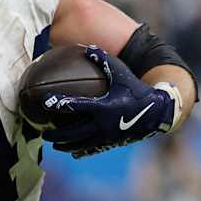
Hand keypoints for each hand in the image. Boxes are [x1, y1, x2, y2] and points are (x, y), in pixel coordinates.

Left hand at [39, 45, 175, 157]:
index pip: (74, 105)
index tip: (44, 103)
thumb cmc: (137, 90)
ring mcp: (107, 136)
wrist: (157, 112)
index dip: (58, 104)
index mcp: (103, 106)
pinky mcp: (112, 143)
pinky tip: (72, 152)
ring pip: (80, 144)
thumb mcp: (121, 73)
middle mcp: (102, 124)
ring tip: (54, 144)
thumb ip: (104, 61)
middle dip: (56, 134)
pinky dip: (81, 151)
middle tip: (43, 133)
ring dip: (65, 145)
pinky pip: (93, 149)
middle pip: (72, 132)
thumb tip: (87, 48)